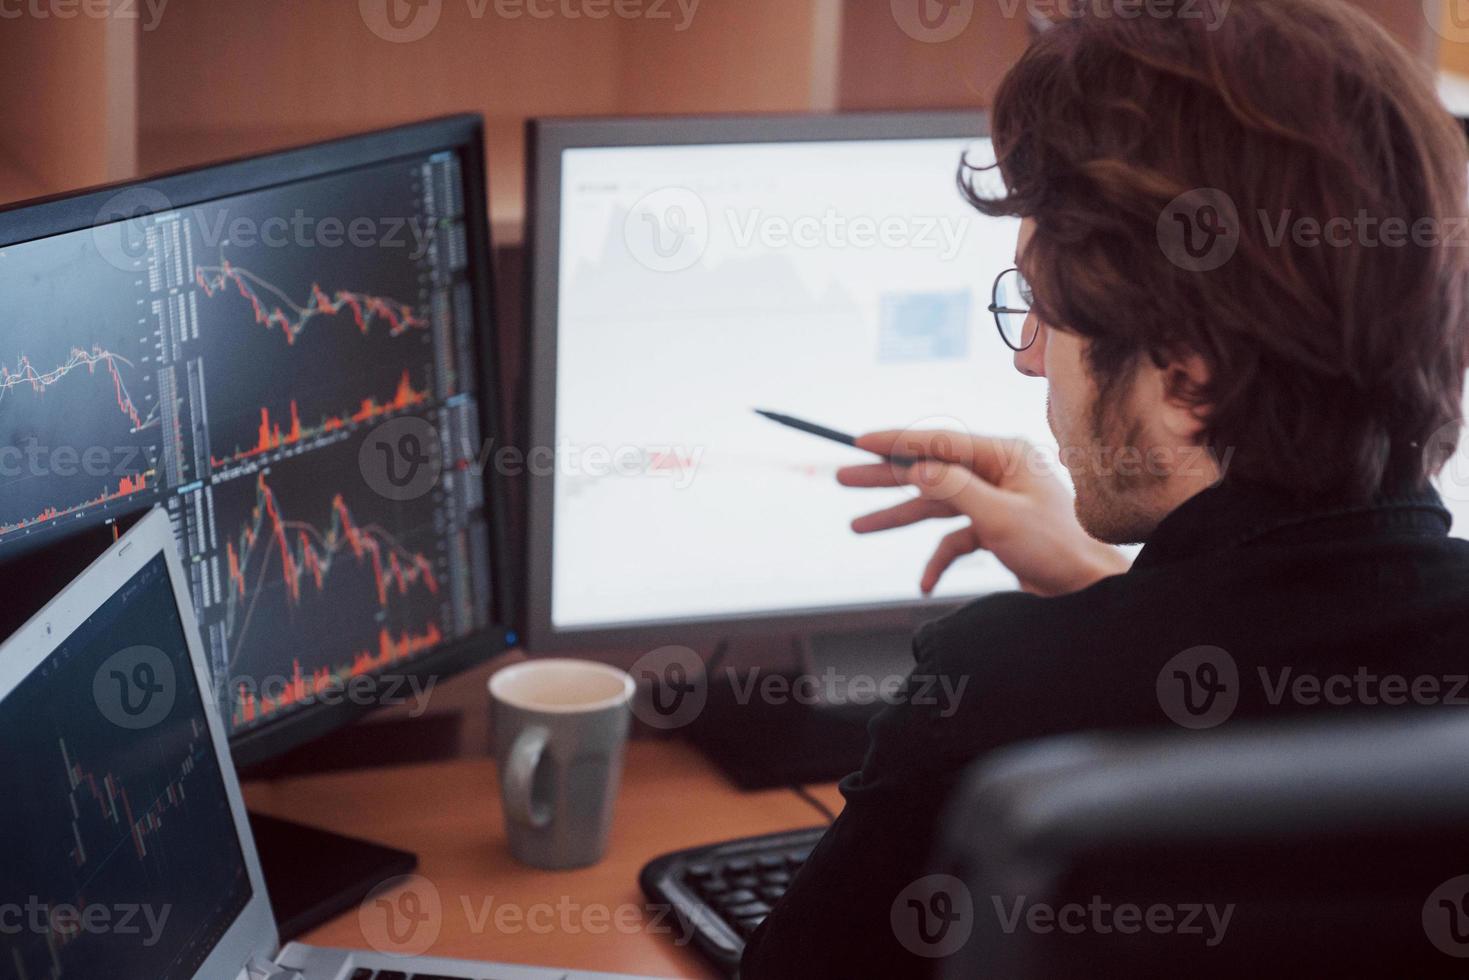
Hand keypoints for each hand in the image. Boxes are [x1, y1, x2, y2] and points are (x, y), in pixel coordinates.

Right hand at [837, 430, 1129, 596]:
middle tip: (844, 477)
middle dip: (886, 479)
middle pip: (929, 471)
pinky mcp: (994, 529)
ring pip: (935, 504)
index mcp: (1004, 455)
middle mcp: (997, 472)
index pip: (939, 442)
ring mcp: (994, 500)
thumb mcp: (1000, 516)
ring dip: (899, 518)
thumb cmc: (1057, 547)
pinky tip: (925, 583)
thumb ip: (955, 488)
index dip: (896, 442)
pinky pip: (953, 539)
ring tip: (858, 526)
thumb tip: (915, 468)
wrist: (1087, 588)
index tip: (859, 442)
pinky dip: (938, 559)